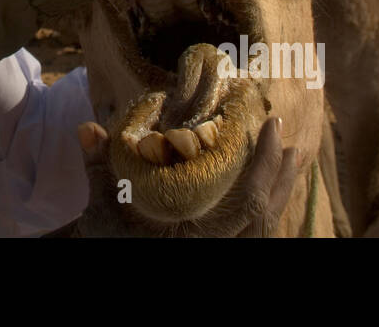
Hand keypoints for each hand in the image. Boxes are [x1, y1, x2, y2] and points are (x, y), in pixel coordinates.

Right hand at [77, 116, 300, 236]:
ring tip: (291, 156)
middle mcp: (214, 247)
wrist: (109, 250)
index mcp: (194, 236)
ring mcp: (220, 250)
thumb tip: (87, 129)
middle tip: (283, 133)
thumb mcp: (102, 199)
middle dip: (279, 173)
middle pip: (265, 215)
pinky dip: (269, 206)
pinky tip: (272, 183)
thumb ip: (98, 165)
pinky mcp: (220, 247)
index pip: (247, 204)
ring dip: (281, 189)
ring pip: (265, 227)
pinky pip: (255, 232)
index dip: (265, 167)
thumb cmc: (107, 229)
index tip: (270, 128)